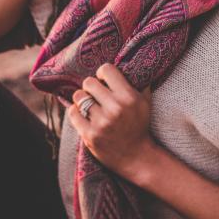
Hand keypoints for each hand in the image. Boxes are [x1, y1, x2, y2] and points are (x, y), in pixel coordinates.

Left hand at [68, 62, 156, 182]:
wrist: (136, 157)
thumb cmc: (140, 125)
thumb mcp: (145, 102)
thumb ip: (139, 81)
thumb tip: (130, 61)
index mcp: (129, 97)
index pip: (106, 69)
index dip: (103, 73)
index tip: (104, 80)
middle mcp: (115, 108)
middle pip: (89, 82)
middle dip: (91, 86)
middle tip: (95, 93)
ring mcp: (101, 123)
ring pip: (79, 96)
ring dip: (82, 99)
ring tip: (89, 104)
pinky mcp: (90, 136)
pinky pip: (73, 113)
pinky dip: (76, 112)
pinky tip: (83, 115)